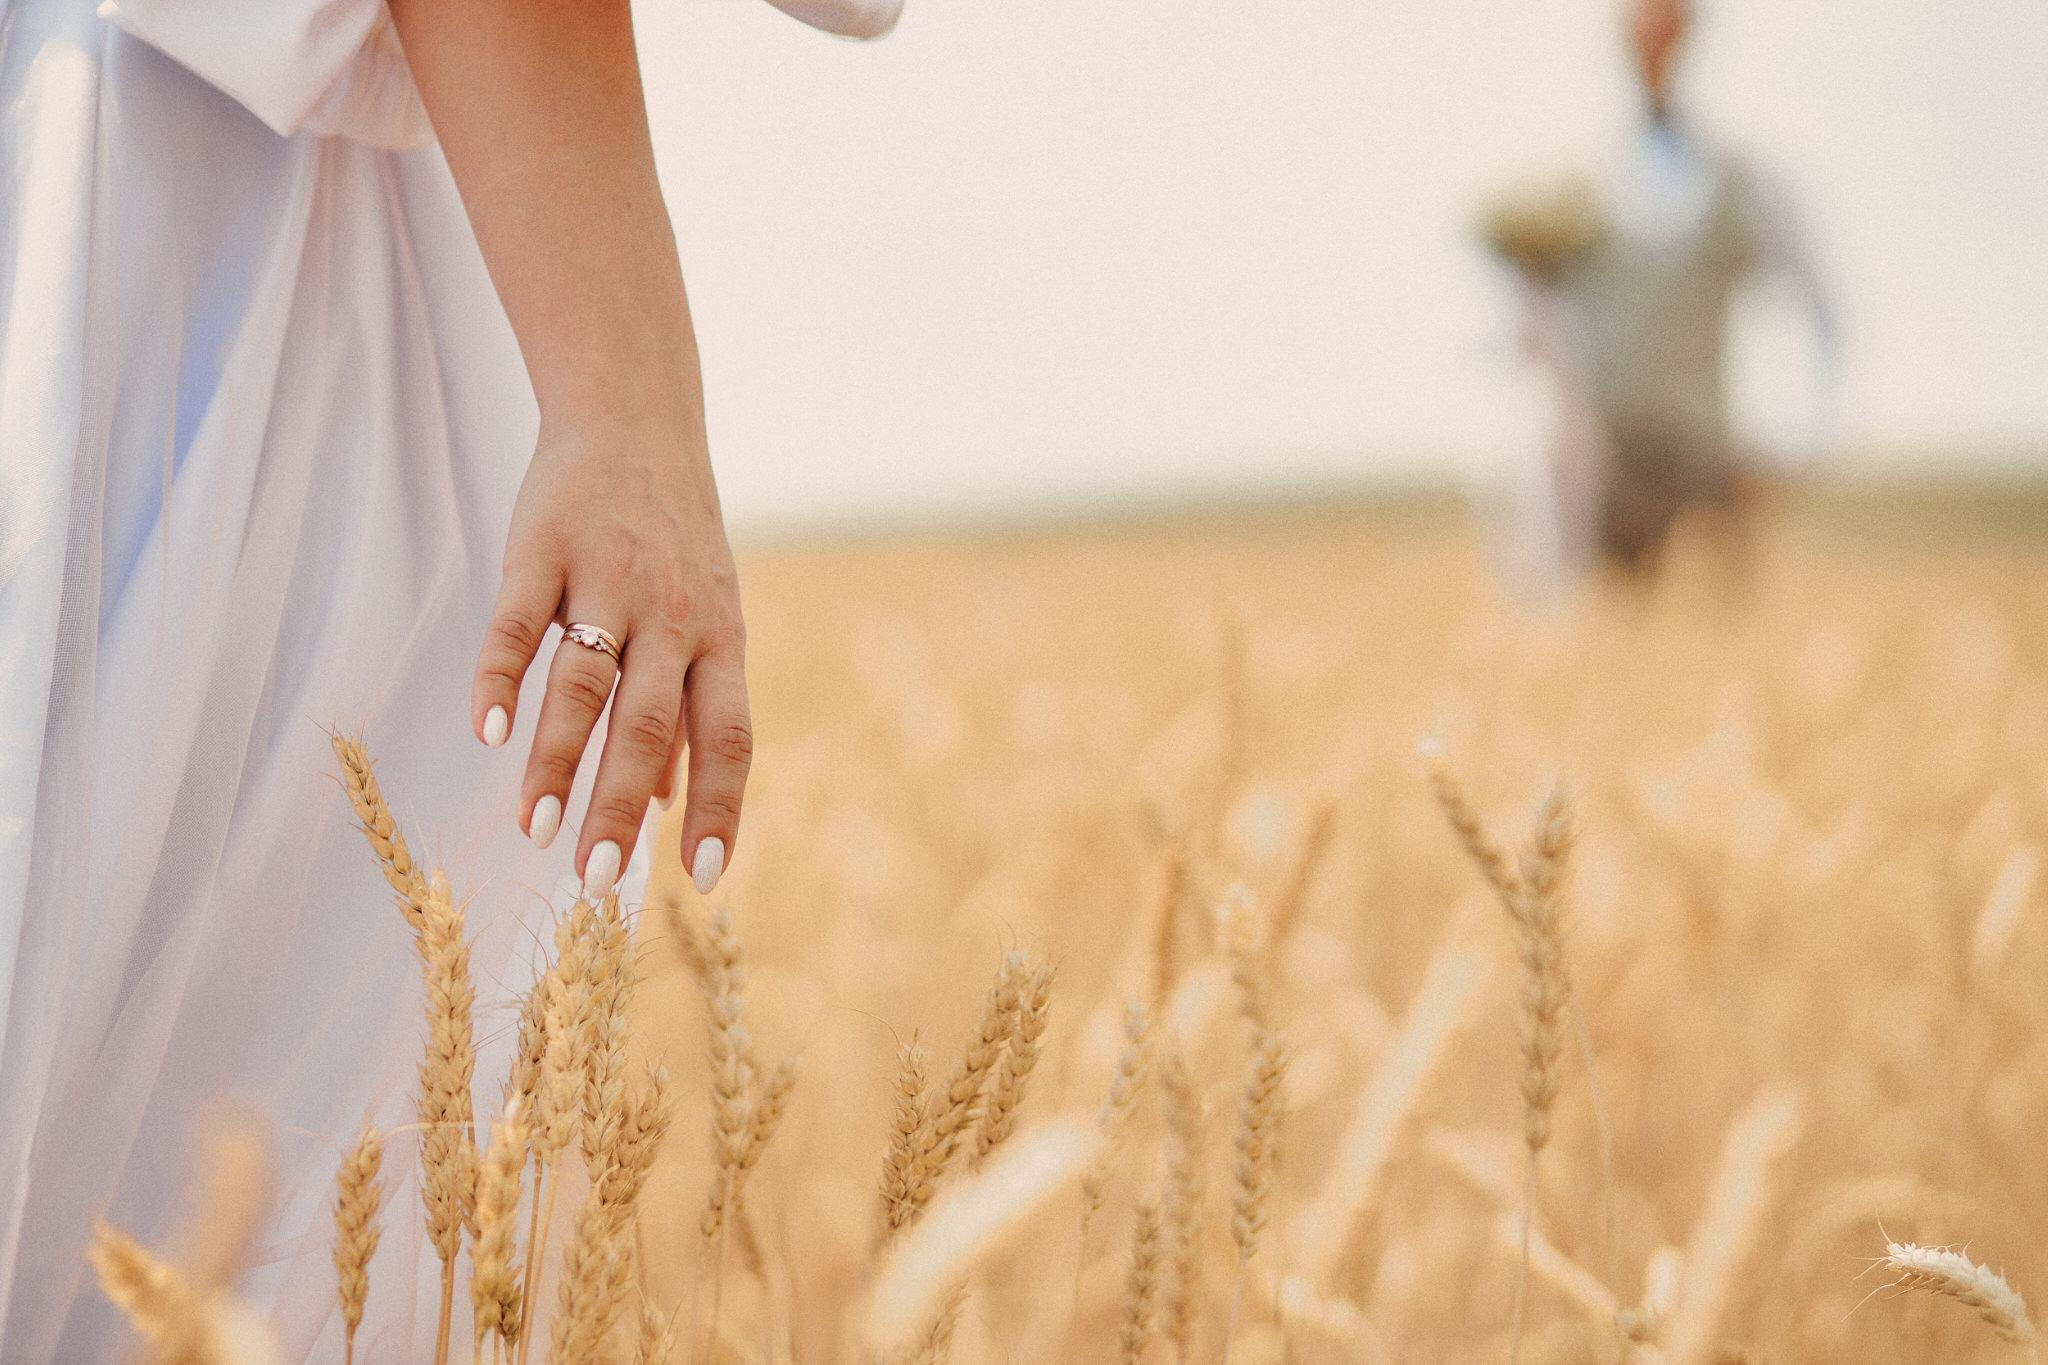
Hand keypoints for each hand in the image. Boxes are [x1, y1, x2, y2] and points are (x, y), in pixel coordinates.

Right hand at [470, 400, 749, 900]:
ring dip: (556, 761)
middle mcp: (673, 615)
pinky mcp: (541, 548)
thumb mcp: (708, 618)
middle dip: (622, 808)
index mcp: (721, 640)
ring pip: (583, 683)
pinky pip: (518, 622)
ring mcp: (608, 579)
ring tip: (534, 830)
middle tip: (595, 882)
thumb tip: (679, 811)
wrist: (634, 418)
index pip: (730, 738)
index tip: (701, 880)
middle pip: (650, 725)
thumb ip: (692, 711)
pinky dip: (500, 679)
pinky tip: (487, 735)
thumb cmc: (675, 539)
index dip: (722, 809)